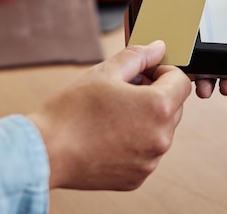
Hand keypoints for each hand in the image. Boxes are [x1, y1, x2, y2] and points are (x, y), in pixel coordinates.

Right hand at [27, 41, 191, 190]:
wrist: (45, 152)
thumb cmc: (72, 111)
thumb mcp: (105, 72)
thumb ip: (138, 56)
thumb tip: (158, 48)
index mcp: (158, 107)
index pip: (181, 82)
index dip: (163, 71)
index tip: (143, 73)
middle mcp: (161, 137)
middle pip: (174, 107)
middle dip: (155, 94)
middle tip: (123, 90)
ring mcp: (150, 161)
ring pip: (160, 130)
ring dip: (146, 118)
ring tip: (113, 113)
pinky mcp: (137, 176)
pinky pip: (146, 152)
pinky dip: (135, 141)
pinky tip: (109, 134)